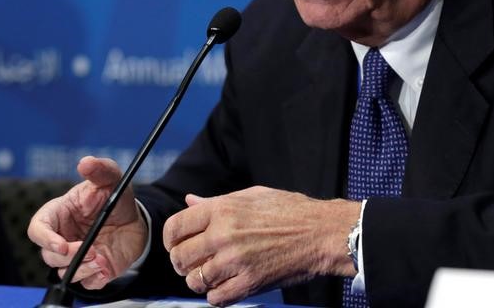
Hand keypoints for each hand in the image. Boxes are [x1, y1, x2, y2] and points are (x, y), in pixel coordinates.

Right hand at [27, 156, 147, 288]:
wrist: (136, 219)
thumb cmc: (115, 198)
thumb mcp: (111, 179)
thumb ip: (100, 169)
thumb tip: (85, 162)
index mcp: (59, 215)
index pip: (37, 229)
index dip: (45, 239)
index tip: (62, 244)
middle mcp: (63, 237)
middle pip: (49, 255)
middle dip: (68, 256)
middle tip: (91, 251)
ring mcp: (75, 255)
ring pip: (65, 272)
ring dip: (82, 269)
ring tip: (101, 258)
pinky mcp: (90, 270)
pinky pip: (85, 282)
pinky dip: (94, 278)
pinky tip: (106, 267)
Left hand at [163, 186, 360, 306]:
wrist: (321, 233)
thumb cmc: (291, 210)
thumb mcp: (252, 195)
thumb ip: (216, 201)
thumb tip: (190, 202)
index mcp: (222, 209)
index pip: (175, 228)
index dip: (172, 239)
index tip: (178, 244)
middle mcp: (223, 235)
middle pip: (180, 258)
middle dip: (183, 261)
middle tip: (195, 261)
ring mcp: (235, 262)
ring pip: (194, 281)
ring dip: (200, 279)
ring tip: (213, 273)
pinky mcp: (248, 283)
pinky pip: (215, 299)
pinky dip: (217, 295)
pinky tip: (227, 284)